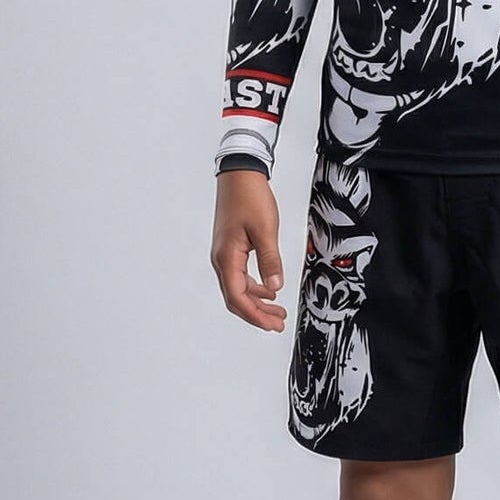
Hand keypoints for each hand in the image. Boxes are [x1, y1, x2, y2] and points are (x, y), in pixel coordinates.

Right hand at [210, 169, 288, 331]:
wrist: (239, 174)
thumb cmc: (249, 197)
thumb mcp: (266, 230)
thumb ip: (270, 260)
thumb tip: (275, 286)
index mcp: (227, 258)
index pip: (238, 297)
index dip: (255, 315)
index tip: (272, 324)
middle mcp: (221, 259)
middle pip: (236, 297)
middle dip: (257, 314)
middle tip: (277, 323)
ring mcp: (225, 254)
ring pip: (238, 288)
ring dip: (257, 301)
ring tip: (277, 311)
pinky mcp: (231, 248)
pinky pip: (240, 275)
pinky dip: (255, 287)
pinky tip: (269, 289)